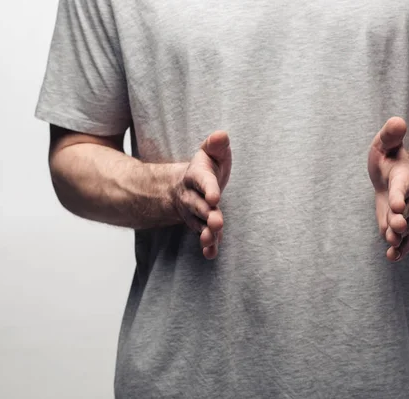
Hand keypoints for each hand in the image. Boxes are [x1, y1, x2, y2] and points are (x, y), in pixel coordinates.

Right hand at [174, 131, 231, 259]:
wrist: (187, 186)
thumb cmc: (206, 167)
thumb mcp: (211, 153)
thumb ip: (216, 145)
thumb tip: (222, 135)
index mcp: (196, 176)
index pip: (203, 181)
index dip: (208, 188)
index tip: (215, 197)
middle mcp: (191, 196)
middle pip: (198, 206)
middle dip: (207, 214)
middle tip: (217, 222)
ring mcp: (193, 213)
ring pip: (198, 224)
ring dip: (206, 233)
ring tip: (212, 240)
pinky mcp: (199, 225)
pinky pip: (201, 235)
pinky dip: (206, 246)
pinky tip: (211, 253)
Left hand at [368, 117, 408, 261]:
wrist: (404, 178)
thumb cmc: (392, 160)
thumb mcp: (388, 144)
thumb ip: (391, 134)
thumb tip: (397, 121)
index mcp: (404, 177)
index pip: (402, 187)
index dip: (400, 195)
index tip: (397, 204)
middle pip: (407, 210)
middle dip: (401, 219)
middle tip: (397, 227)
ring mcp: (406, 213)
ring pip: (405, 226)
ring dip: (399, 236)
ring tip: (392, 243)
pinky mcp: (400, 224)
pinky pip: (403, 239)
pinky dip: (399, 248)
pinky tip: (392, 256)